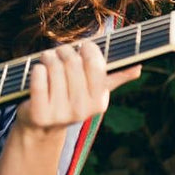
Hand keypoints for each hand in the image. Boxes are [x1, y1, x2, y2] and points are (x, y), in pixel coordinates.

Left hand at [16, 40, 140, 132]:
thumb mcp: (92, 90)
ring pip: (54, 67)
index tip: (82, 47)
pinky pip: (38, 80)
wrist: (42, 126)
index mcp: (99, 101)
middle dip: (63, 51)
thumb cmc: (70, 97)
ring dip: (48, 57)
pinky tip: (37, 72)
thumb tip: (138, 67)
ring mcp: (60, 115)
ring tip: (47, 60)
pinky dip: (36, 69)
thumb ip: (115, 77)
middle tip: (59, 52)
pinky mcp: (39, 115)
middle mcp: (82, 110)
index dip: (87, 49)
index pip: (96, 64)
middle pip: (72, 62)